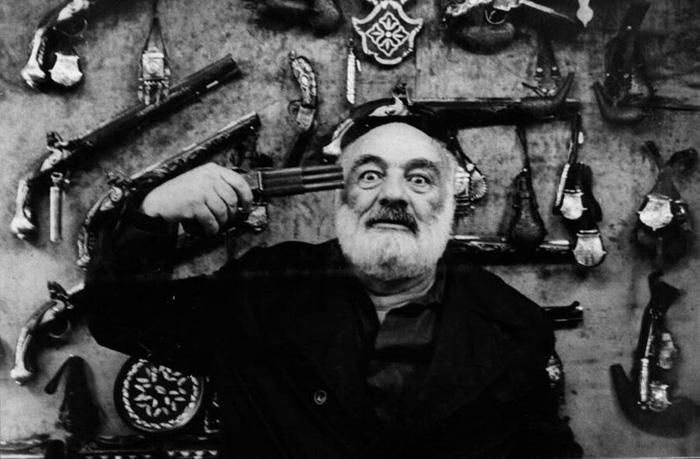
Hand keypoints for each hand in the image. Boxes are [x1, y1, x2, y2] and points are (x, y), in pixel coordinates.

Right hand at [139, 163, 253, 234]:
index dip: (247, 196)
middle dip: (232, 214)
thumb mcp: (200, 180)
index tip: (247, 207)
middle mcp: (208, 177)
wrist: (158, 200)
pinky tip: (209, 230)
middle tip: (228, 220)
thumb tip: (238, 201)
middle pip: (232, 199)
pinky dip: (212, 229)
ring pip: (223, 211)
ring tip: (217, 226)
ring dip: (222, 223)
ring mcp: (201, 190)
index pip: (238, 181)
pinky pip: (211, 220)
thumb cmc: (181, 193)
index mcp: (212, 169)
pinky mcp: (195, 204)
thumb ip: (218, 184)